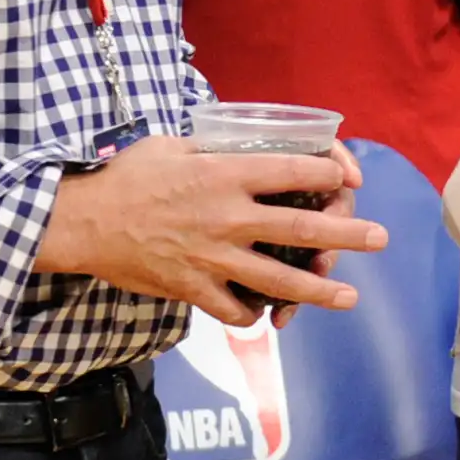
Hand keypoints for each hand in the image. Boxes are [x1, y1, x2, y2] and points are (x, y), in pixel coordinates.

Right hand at [35, 131, 387, 323]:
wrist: (81, 222)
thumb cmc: (125, 177)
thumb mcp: (172, 145)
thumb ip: (213, 150)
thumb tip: (240, 148)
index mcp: (225, 174)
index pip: (294, 171)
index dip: (329, 175)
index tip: (345, 180)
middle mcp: (228, 217)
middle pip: (303, 226)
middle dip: (347, 233)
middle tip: (378, 238)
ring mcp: (214, 257)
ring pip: (281, 279)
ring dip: (320, 288)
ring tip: (348, 295)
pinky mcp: (194, 288)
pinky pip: (235, 309)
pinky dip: (254, 313)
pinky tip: (268, 314)